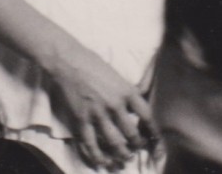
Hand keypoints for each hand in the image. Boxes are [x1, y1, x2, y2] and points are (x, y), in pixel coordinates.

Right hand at [47, 45, 154, 169]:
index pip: (147, 116)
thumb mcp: (116, 75)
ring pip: (115, 143)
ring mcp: (98, 113)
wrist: (67, 60)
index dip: (153, 131)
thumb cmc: (91, 62)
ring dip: (121, 154)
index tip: (154, 139)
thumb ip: (127, 92)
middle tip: (136, 149)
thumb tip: (136, 107)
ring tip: (124, 158)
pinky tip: (102, 162)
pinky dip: (97, 156)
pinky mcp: (82, 119)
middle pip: (132, 134)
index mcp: (127, 91)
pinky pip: (91, 144)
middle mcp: (115, 104)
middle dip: (136, 145)